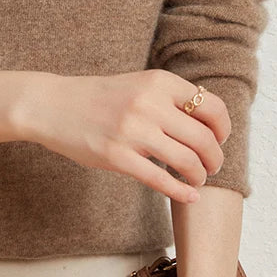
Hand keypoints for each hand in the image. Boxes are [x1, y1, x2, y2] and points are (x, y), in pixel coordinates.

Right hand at [19, 69, 230, 204]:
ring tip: (196, 178)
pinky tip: (189, 195)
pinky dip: (181, 191)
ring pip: (187, 161)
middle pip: (204, 139)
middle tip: (211, 166)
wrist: (53, 105)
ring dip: (200, 175)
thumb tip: (209, 120)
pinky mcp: (117, 157)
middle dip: (215, 158)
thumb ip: (170, 98)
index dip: (223, 129)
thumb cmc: (99, 98)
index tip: (219, 140)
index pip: (212, 107)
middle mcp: (149, 103)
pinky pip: (161, 180)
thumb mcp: (138, 85)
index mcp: (158, 81)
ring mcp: (132, 131)